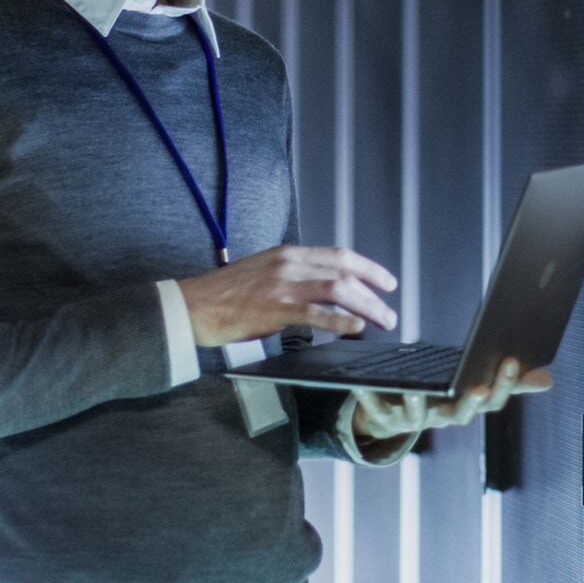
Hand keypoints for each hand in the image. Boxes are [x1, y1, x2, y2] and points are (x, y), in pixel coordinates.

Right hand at [177, 245, 397, 345]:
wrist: (193, 305)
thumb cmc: (224, 294)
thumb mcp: (263, 273)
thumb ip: (293, 278)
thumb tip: (319, 295)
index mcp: (287, 254)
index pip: (338, 255)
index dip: (367, 267)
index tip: (386, 281)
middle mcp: (289, 265)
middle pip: (344, 272)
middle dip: (374, 291)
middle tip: (390, 309)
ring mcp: (283, 286)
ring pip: (338, 290)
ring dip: (366, 307)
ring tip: (382, 321)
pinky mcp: (275, 309)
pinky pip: (316, 314)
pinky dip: (340, 321)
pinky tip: (355, 328)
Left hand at [351, 356, 553, 444]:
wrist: (392, 413)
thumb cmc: (439, 394)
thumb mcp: (473, 386)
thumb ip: (509, 384)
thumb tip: (548, 381)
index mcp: (465, 406)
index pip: (492, 400)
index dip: (503, 384)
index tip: (512, 360)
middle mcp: (441, 417)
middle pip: (460, 415)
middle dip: (470, 402)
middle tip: (479, 387)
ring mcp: (412, 419)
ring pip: (416, 416)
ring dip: (417, 404)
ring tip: (416, 391)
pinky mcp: (383, 414)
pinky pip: (375, 406)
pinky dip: (368, 396)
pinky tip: (362, 385)